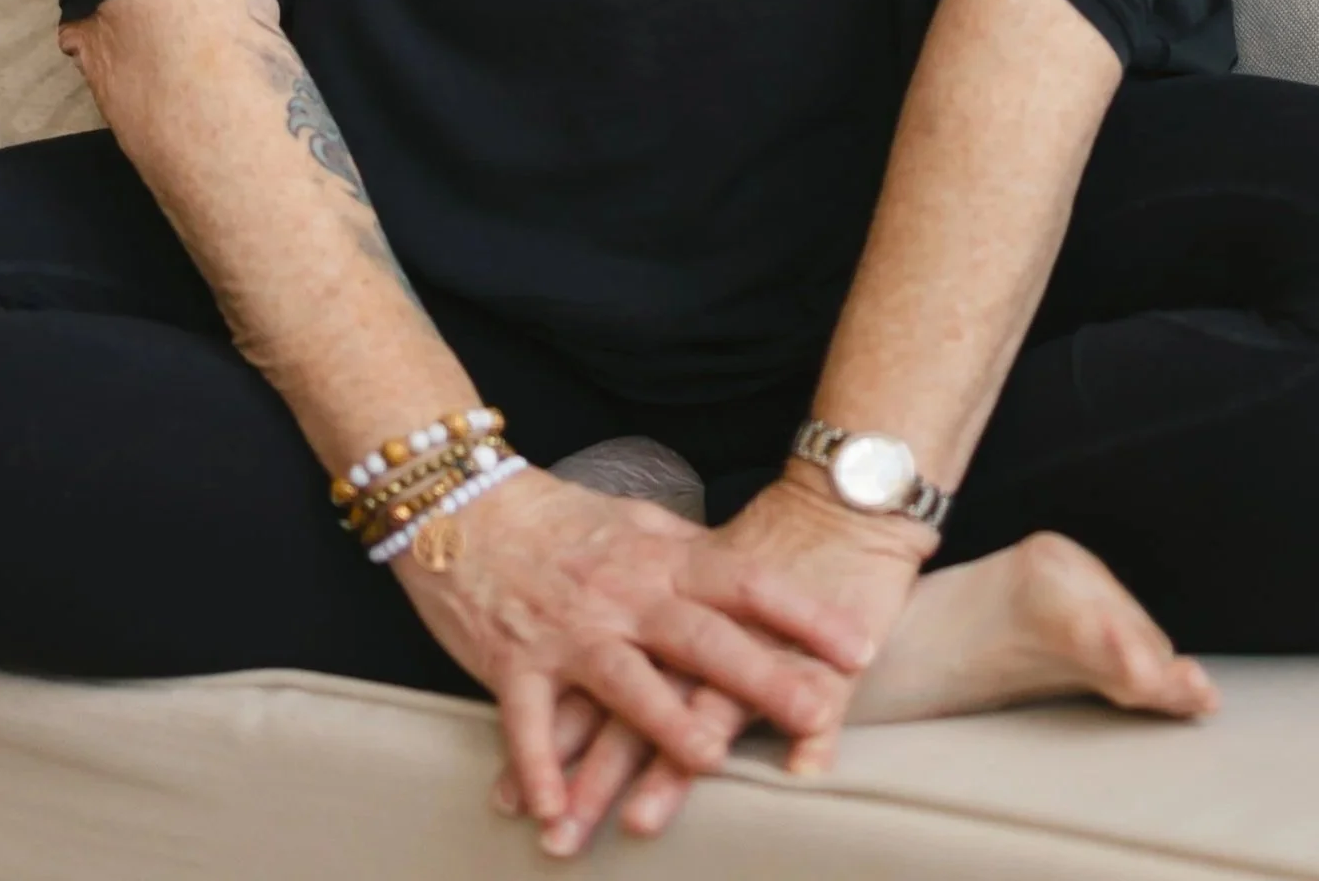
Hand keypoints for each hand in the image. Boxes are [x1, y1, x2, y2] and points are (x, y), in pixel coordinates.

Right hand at [395, 466, 873, 855]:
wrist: (463, 507)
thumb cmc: (557, 519)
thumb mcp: (633, 523)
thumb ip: (687, 553)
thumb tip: (748, 574)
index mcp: (657, 560)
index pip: (744, 582)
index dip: (802, 613)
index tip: (855, 646)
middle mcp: (621, 597)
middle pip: (700, 636)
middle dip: (760, 675)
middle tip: (814, 708)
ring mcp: (568, 633)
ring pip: (624, 680)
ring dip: (664, 722)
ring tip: (706, 761)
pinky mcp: (513, 664)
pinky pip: (527, 722)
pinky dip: (538, 767)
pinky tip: (554, 811)